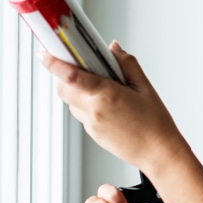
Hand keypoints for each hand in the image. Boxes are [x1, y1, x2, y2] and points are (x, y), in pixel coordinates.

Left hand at [39, 42, 187, 175]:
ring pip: (71, 102)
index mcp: (106, 95)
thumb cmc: (155, 123)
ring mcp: (91, 125)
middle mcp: (94, 111)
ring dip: (76, 90)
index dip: (54, 63)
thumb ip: (126, 63)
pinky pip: (81, 114)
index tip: (44, 53)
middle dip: (64, 75)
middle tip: (77, 65)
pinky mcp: (93, 134)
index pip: (71, 76)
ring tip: (98, 85)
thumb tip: (113, 48)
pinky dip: (86, 104)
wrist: (158, 153)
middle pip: (63, 89)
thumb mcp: (144, 87)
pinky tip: (106, 102)